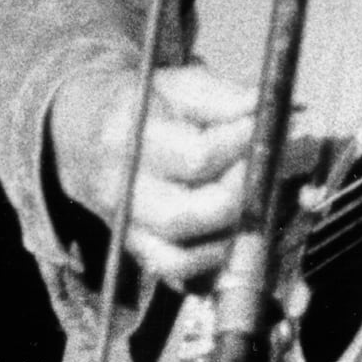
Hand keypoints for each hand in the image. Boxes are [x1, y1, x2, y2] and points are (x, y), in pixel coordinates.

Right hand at [48, 60, 256, 285]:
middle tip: (271, 167)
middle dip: (243, 194)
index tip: (276, 127)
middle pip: (187, 215)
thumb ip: (225, 98)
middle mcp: (120, 191)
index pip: (195, 157)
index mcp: (124, 138)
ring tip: (257, 200)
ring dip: (231, 235)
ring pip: (180, 258)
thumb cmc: (140, 107)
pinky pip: (177, 276)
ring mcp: (126, 228)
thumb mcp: (176, 85)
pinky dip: (212, 264)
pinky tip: (236, 230)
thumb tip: (280, 111)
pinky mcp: (137, 252)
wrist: (81, 135)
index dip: (244, 145)